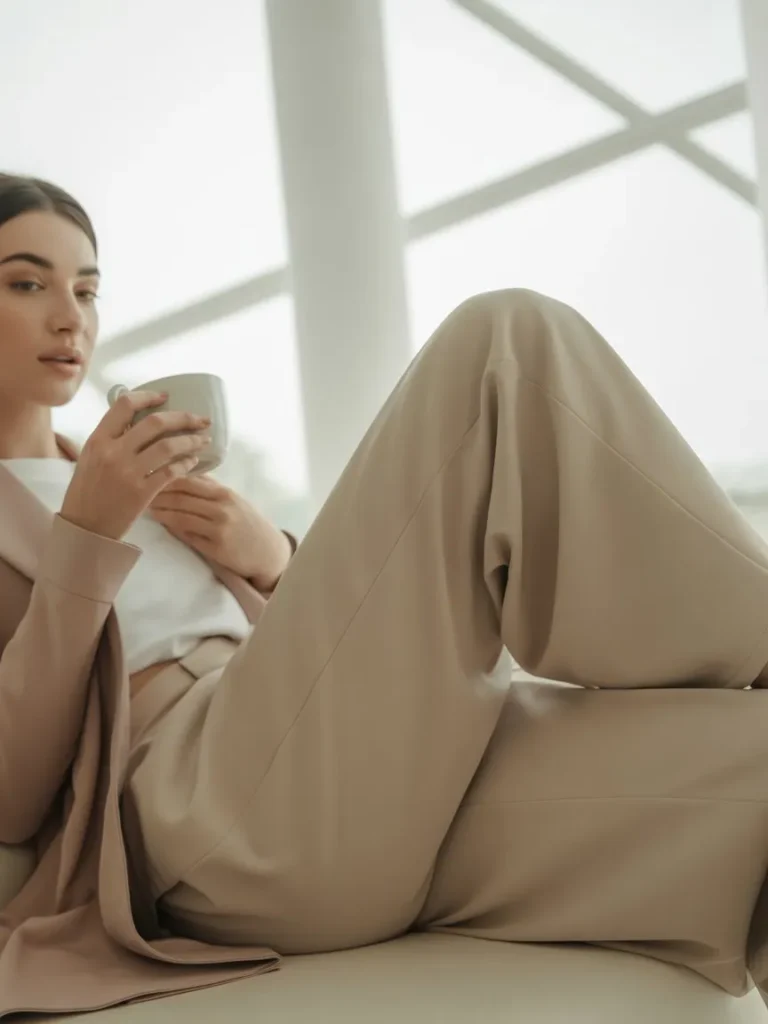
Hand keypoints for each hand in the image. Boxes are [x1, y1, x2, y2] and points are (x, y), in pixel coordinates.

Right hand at [60, 390, 211, 540]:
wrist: (85, 527)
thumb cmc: (87, 491)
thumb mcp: (90, 457)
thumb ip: (111, 438)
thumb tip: (137, 420)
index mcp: (98, 440)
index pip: (125, 405)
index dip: (148, 397)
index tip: (166, 397)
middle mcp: (113, 452)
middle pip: (155, 423)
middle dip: (184, 418)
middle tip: (201, 419)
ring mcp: (128, 472)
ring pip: (168, 446)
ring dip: (191, 441)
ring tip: (203, 440)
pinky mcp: (142, 493)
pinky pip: (171, 471)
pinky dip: (186, 464)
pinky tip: (192, 461)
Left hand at [148, 474, 292, 590]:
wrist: (266, 550)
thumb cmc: (246, 522)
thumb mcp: (232, 499)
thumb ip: (208, 487)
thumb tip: (181, 471)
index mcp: (224, 493)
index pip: (188, 479)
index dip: (164, 475)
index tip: (146, 472)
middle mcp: (222, 507)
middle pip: (181, 496)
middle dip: (156, 491)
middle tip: (136, 488)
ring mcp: (218, 528)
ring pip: (181, 515)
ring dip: (159, 509)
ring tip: (143, 505)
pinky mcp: (216, 547)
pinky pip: (188, 534)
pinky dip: (171, 527)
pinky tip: (160, 521)